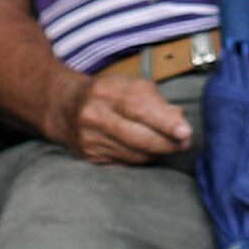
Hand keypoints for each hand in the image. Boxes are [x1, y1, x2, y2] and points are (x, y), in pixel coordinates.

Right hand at [53, 64, 193, 166]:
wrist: (63, 107)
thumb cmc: (105, 94)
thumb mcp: (128, 85)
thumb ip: (155, 100)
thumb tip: (180, 118)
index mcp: (106, 91)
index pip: (140, 108)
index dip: (165, 123)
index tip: (185, 132)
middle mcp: (95, 116)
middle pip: (138, 137)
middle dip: (167, 143)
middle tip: (185, 143)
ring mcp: (90, 139)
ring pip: (134, 154)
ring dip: (157, 152)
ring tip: (170, 145)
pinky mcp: (89, 156)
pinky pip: (125, 162)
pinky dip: (141, 158)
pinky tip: (147, 151)